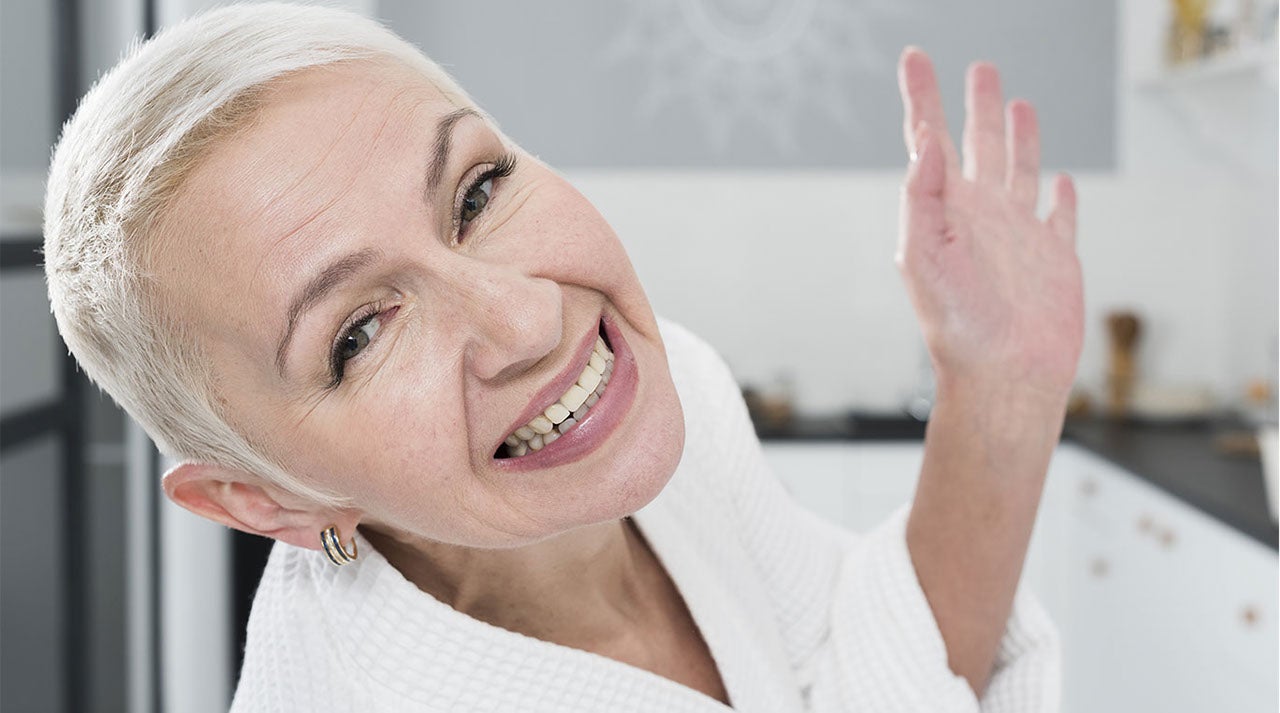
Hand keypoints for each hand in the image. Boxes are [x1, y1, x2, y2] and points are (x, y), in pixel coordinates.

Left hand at [896, 48, 1083, 404]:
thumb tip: (924, 142)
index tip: (915, 58)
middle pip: (980, 144)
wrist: (1004, 373)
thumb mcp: (922, 254)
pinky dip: (1061, 198)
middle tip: (981, 68)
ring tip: (1017, 103)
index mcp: (945, 209)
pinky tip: (1061, 182)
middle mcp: (981, 216)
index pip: (929, 140)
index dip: (922, 97)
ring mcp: (1018, 235)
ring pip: (1022, 170)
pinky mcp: (1055, 258)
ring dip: (1020, 136)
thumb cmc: (956, 324)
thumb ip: (921, 195)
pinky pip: (1059, 218)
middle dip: (977, 105)